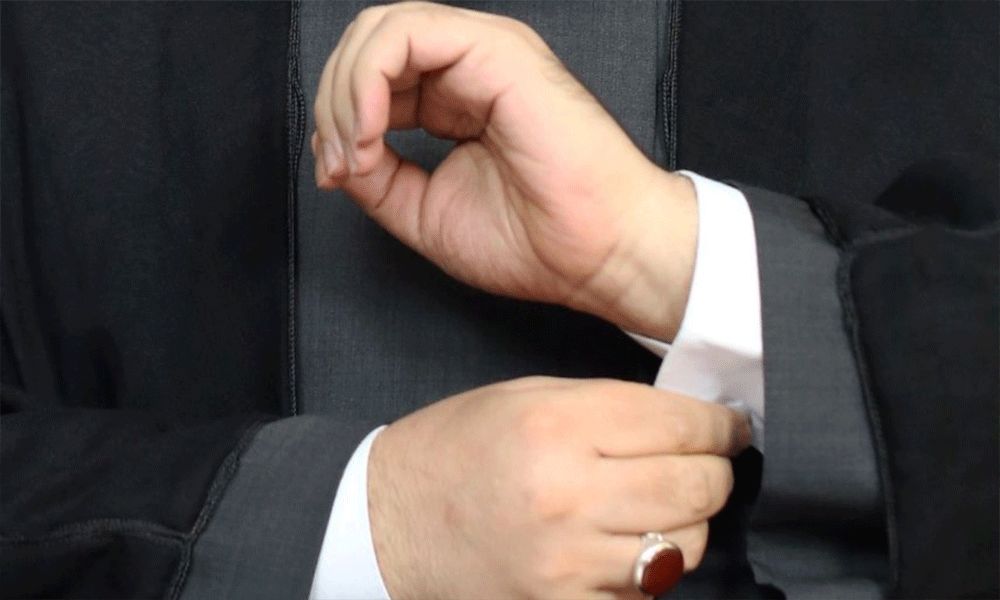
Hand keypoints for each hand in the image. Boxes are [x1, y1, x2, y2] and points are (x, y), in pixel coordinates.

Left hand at [312, 2, 697, 340]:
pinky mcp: (496, 50)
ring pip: (378, 30)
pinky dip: (367, 81)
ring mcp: (482, 53)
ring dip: (345, 92)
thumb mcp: (425, 212)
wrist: (599, 254)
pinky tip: (370, 131)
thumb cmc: (537, 240)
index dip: (336, 122)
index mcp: (455, 99)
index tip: (335, 176)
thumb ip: (377, 178)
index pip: (373, 79)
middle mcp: (467, 67)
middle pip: (367, 46)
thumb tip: (334, 154)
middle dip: (332, 104)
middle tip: (338, 164)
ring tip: (356, 150)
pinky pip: (405, 35)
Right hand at [368, 377, 751, 598]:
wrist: (387, 523)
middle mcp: (567, 495)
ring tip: (655, 505)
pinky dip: (647, 568)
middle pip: (696, 488)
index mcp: (557, 426)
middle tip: (703, 463)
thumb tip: (691, 422)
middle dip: (714, 472)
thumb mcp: (525, 399)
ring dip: (686, 523)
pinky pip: (644, 594)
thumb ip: (610, 406)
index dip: (720, 426)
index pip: (681, 425)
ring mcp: (566, 563)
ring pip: (684, 547)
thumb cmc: (457, 448)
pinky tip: (620, 545)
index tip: (728, 428)